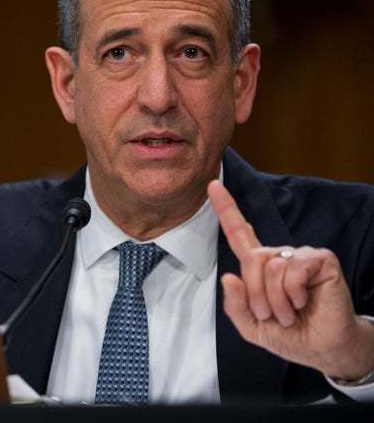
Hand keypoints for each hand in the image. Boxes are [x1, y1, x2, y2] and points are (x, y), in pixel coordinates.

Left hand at [207, 180, 373, 380]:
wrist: (322, 349)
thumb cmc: (289, 335)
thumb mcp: (251, 325)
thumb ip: (234, 304)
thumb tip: (228, 277)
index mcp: (260, 268)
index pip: (239, 233)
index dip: (226, 209)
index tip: (213, 185)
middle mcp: (278, 256)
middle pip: (251, 259)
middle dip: (255, 293)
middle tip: (269, 315)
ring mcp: (300, 256)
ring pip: (270, 267)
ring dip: (275, 299)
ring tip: (288, 314)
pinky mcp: (320, 260)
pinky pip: (293, 269)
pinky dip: (293, 292)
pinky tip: (302, 302)